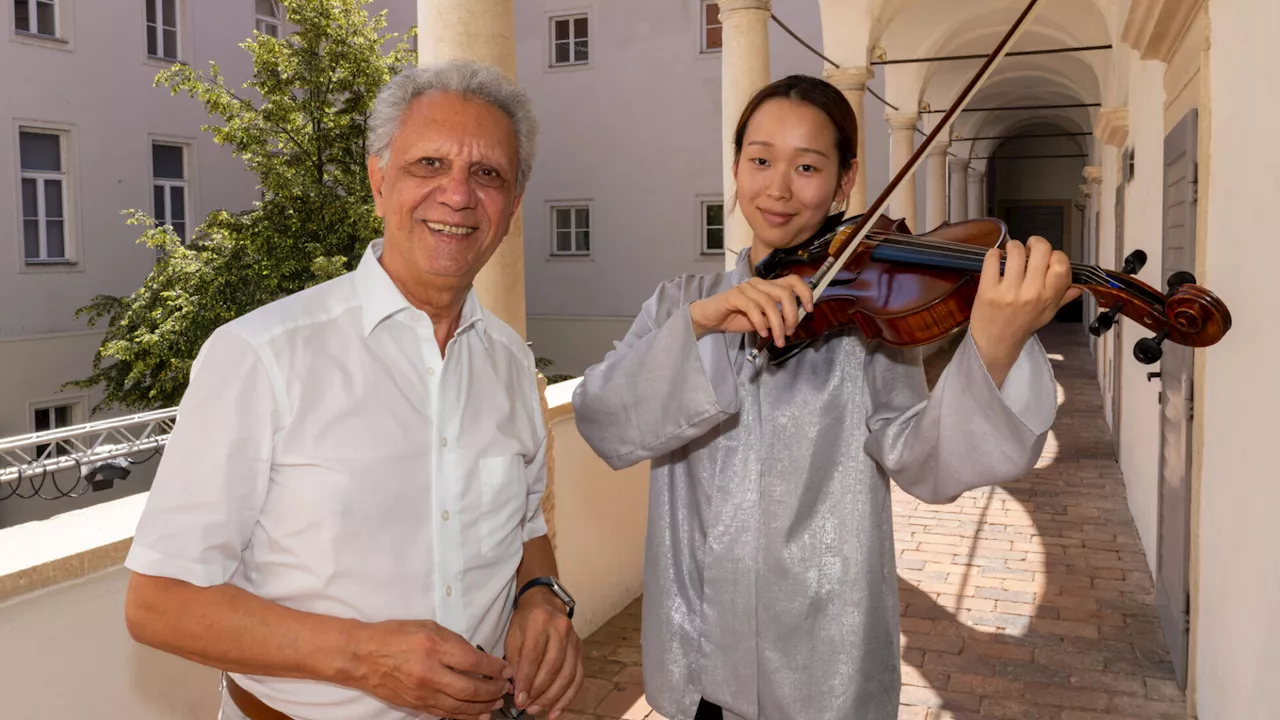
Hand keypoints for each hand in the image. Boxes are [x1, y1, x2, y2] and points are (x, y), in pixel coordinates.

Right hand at [346, 619, 511, 719]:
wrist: (362, 656)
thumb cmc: (395, 636)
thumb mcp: (428, 627)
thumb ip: (454, 642)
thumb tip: (478, 659)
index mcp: (434, 647)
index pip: (473, 662)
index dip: (495, 668)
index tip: (507, 669)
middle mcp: (430, 673)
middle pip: (471, 689)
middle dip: (493, 691)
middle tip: (505, 688)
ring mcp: (423, 693)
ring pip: (460, 707)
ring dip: (483, 707)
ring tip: (497, 704)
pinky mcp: (416, 706)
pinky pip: (446, 714)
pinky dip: (464, 716)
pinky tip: (478, 715)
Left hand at [503, 588, 582, 718]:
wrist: (546, 603)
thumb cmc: (526, 620)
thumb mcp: (513, 634)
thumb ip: (513, 660)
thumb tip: (514, 688)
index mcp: (540, 621)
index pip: (534, 655)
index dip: (526, 680)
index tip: (518, 698)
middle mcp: (561, 629)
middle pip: (553, 666)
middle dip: (539, 691)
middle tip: (526, 706)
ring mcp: (575, 640)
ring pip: (567, 674)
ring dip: (552, 697)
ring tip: (537, 709)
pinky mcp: (581, 651)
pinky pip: (578, 678)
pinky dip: (568, 698)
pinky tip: (556, 711)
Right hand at [689, 275, 814, 345]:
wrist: (711, 318)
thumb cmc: (737, 317)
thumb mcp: (763, 319)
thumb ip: (777, 317)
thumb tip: (792, 322)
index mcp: (769, 285)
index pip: (792, 280)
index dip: (805, 293)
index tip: (810, 309)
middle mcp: (760, 283)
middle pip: (784, 293)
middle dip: (792, 315)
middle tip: (790, 332)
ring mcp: (747, 288)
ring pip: (769, 303)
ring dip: (777, 325)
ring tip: (777, 339)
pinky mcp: (735, 296)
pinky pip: (753, 308)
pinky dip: (761, 323)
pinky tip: (763, 333)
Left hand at [970, 236, 1081, 385]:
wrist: (995, 343)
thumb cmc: (1022, 325)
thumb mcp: (1047, 313)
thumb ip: (1063, 297)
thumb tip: (1078, 286)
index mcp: (1049, 297)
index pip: (1061, 264)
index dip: (1055, 254)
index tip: (1047, 257)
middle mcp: (1031, 293)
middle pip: (1041, 250)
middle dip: (1035, 243)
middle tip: (1029, 248)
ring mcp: (1009, 291)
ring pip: (1016, 251)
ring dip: (1014, 246)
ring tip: (1011, 254)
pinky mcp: (988, 290)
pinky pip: (992, 259)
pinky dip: (994, 253)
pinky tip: (996, 259)